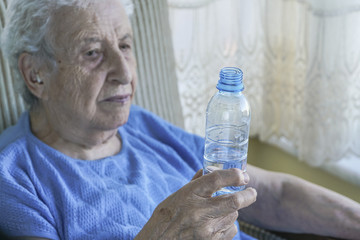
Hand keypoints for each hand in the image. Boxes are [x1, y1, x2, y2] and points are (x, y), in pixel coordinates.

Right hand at [135, 168, 256, 239]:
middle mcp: (199, 211)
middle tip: (252, 192)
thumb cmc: (167, 215)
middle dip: (248, 195)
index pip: (217, 179)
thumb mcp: (179, 194)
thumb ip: (196, 182)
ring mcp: (206, 230)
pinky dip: (228, 225)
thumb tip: (209, 170)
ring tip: (221, 211)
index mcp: (190, 194)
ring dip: (232, 211)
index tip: (243, 176)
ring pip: (233, 216)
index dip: (234, 175)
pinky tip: (218, 223)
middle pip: (234, 201)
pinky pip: (230, 230)